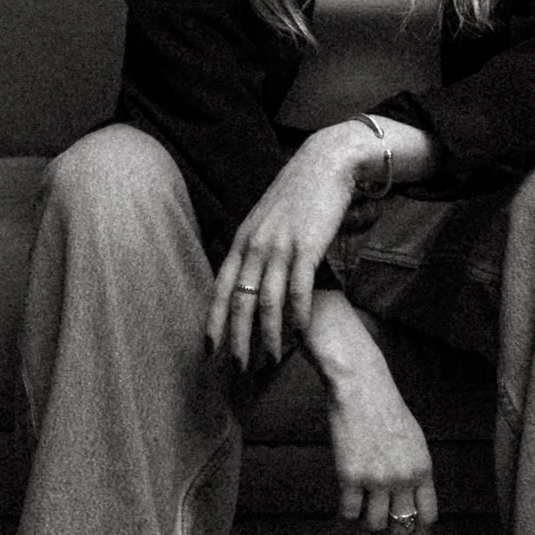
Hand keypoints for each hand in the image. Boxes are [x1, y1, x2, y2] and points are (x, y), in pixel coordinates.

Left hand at [207, 125, 378, 370]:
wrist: (326, 163)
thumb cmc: (299, 194)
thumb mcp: (266, 220)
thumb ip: (255, 248)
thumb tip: (248, 277)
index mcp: (242, 240)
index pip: (220, 289)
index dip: (213, 322)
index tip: (208, 351)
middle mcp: (255, 245)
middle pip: (239, 302)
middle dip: (237, 340)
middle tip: (237, 371)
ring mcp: (280, 246)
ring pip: (267, 302)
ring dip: (268, 337)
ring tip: (270, 363)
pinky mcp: (307, 246)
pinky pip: (298, 290)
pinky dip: (297, 316)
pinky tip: (299, 336)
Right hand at [306, 295, 438, 534]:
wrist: (361, 389)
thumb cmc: (386, 411)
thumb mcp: (413, 442)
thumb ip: (415, 471)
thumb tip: (409, 502)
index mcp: (423, 469)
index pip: (428, 517)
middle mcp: (403, 478)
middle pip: (402, 527)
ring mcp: (376, 478)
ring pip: (374, 524)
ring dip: (367, 528)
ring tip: (361, 523)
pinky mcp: (349, 476)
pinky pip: (348, 512)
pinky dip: (346, 515)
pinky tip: (344, 510)